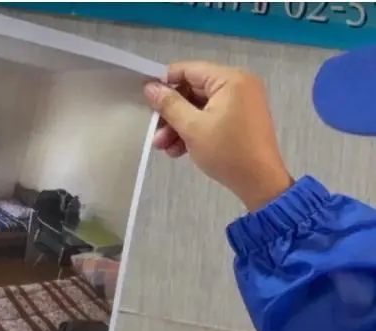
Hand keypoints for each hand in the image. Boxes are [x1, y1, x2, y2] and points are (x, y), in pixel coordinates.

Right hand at [143, 61, 292, 211]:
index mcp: (230, 79)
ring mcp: (241, 102)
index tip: (146, 101)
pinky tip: (179, 150)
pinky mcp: (240, 119)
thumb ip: (169, 104)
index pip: (188, 70)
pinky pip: (211, 117)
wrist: (260, 183)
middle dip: (171, 113)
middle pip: (192, 90)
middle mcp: (238, 84)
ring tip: (164, 148)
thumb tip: (150, 87)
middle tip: (155, 133)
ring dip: (179, 126)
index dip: (164, 84)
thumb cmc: (227, 152)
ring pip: (199, 107)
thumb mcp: (192, 127)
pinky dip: (194, 130)